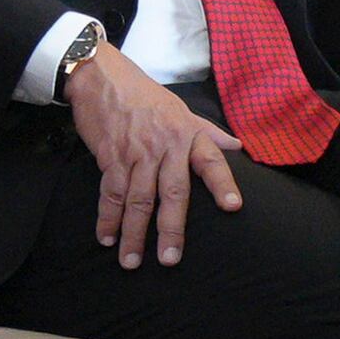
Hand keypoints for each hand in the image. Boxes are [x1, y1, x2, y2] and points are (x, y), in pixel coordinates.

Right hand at [69, 44, 244, 267]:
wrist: (102, 77)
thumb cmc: (144, 95)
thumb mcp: (181, 110)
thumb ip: (208, 133)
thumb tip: (237, 146)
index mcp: (187, 134)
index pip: (211, 161)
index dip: (222, 183)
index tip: (232, 206)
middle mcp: (165, 146)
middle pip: (171, 193)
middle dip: (171, 228)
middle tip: (170, 259)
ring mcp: (136, 153)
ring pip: (137, 200)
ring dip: (133, 233)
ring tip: (132, 261)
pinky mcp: (110, 156)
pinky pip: (110, 192)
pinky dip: (107, 217)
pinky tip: (107, 238)